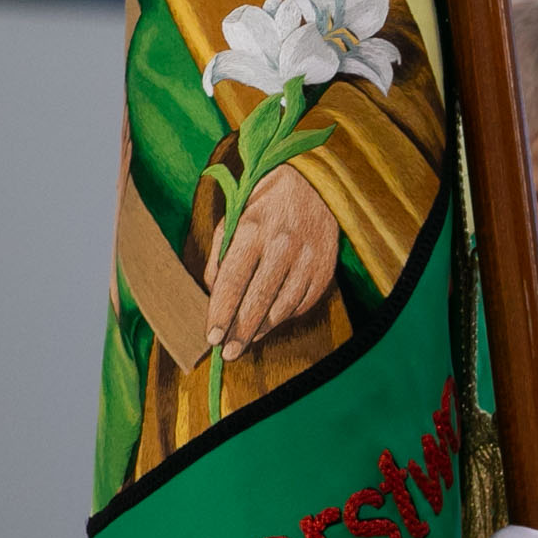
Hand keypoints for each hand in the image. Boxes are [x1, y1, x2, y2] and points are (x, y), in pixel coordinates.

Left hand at [205, 165, 338, 361]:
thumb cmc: (263, 204)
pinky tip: (272, 319)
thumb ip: (219, 256)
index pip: (233, 281)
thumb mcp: (233, 218)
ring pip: (283, 307)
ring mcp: (308, 258)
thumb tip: (214, 297)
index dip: (221, 312)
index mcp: (254, 229)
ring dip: (263, 328)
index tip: (212, 337)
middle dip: (240, 332)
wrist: (312, 183)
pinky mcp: (325, 268)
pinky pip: (303, 303)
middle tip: (228, 353)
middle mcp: (283, 245)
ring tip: (248, 340)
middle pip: (258, 300)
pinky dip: (286, 315)